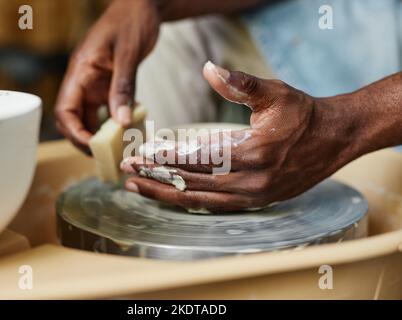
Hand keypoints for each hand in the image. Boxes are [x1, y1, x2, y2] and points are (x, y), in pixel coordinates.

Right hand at [55, 0, 159, 153]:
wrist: (142, 7)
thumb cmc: (131, 21)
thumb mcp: (128, 55)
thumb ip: (123, 88)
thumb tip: (121, 123)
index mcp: (80, 71)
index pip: (65, 109)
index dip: (74, 132)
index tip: (92, 148)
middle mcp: (84, 80)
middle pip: (73, 118)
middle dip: (84, 139)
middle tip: (104, 155)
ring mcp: (96, 83)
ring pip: (89, 116)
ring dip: (99, 134)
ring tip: (115, 150)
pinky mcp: (108, 85)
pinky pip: (106, 109)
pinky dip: (113, 122)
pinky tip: (126, 130)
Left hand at [121, 62, 360, 211]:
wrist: (333, 139)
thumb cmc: (303, 114)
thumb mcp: (275, 93)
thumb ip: (240, 84)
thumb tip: (209, 69)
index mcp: (254, 152)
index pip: (198, 158)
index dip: (166, 156)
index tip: (140, 153)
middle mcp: (252, 181)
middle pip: (192, 183)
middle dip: (157, 176)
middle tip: (128, 172)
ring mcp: (254, 197)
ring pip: (200, 201)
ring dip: (167, 194)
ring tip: (139, 188)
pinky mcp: (256, 202)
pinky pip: (215, 207)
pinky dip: (189, 201)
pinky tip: (170, 196)